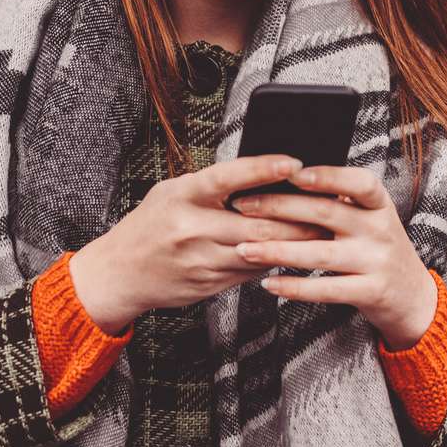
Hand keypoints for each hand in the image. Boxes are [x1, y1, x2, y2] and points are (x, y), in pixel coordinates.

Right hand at [69, 154, 325, 333]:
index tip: (294, 161)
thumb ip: (210, 186)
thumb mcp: (171, 192)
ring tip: (322, 230)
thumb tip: (259, 175)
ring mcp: (200, 260)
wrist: (119, 274)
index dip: (262, 169)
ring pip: (260, 251)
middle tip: (327, 206)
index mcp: (182, 196)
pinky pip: (250, 271)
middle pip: (256, 224)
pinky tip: (294, 252)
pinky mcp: (208, 284)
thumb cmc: (149, 225)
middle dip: (297, 217)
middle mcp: (191, 228)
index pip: (228, 178)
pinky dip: (274, 259)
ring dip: (294, 242)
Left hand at [229, 166, 438, 350]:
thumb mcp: (370, 219)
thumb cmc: (377, 248)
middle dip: (280, 207)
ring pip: (320, 253)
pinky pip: (327, 289)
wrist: (413, 297)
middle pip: (326, 213)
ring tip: (243, 248)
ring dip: (277, 250)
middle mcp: (381, 229)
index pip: (358, 182)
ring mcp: (377, 261)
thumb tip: (282, 182)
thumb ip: (339, 203)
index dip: (327, 176)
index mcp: (379, 204)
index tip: (292, 172)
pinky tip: (269, 284)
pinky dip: (295, 287)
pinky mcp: (371, 292)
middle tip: (242, 206)